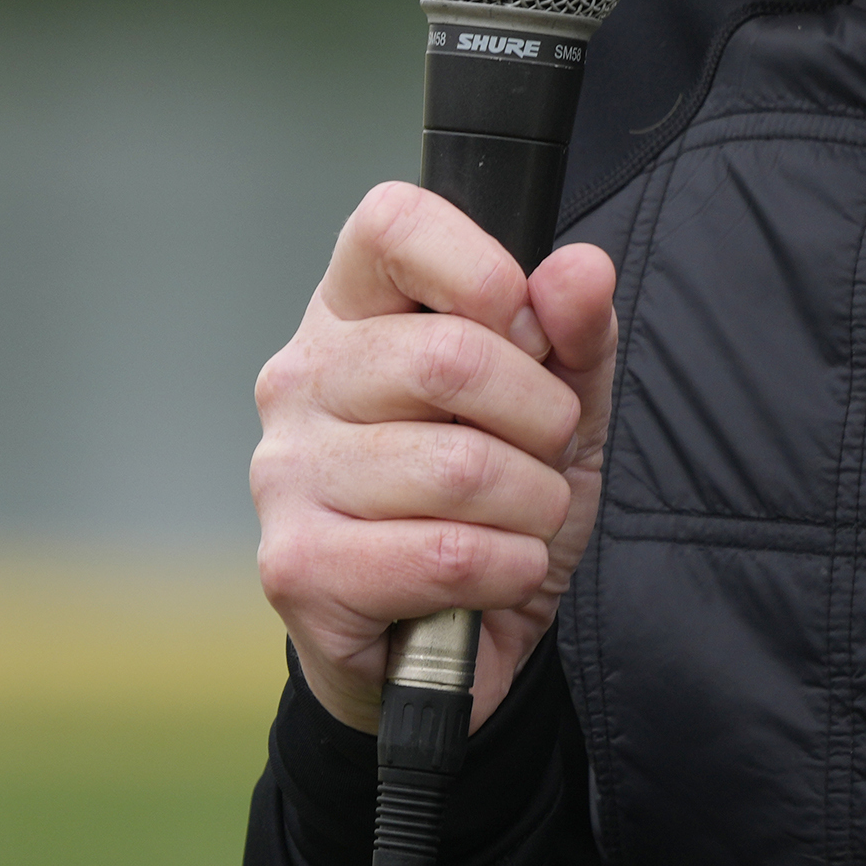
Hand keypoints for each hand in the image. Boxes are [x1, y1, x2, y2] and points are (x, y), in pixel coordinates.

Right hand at [251, 182, 618, 732]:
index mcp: (353, 311)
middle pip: (449, 355)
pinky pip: (444, 554)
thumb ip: (575, 331)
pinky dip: (506, 569)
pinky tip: (495, 574)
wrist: (457, 642)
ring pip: (459, 466)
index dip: (481, 266)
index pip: (392, 223)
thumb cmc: (497, 500)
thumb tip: (578, 270)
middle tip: (543, 452)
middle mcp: (301, 379)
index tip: (524, 328)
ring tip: (520, 521)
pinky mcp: (297, 567)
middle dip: (541, 418)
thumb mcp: (561, 403)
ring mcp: (287, 472)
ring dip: (532, 505)